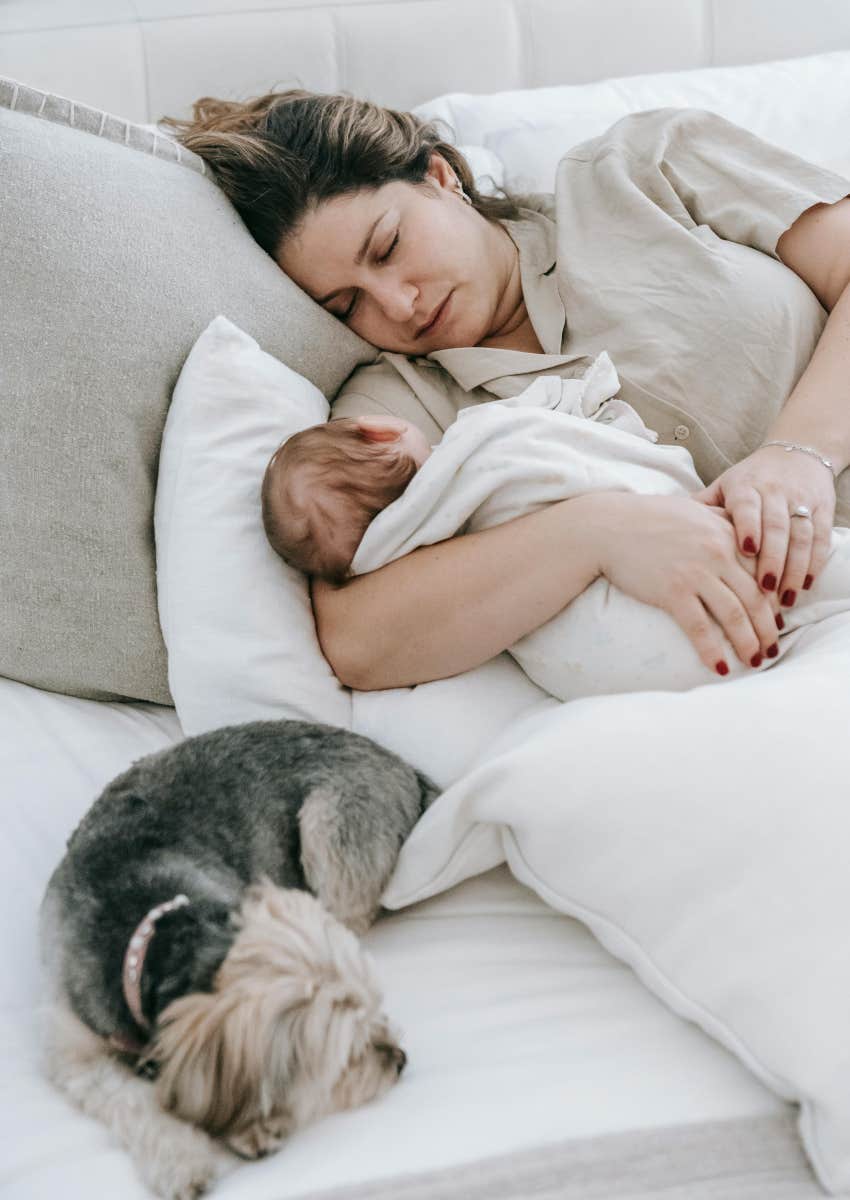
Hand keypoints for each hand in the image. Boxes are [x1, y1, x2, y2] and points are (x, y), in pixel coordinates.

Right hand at [593, 492, 781, 673]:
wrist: (608, 526)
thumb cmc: (648, 517)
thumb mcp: (694, 510)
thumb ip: (721, 521)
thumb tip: (741, 538)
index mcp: (727, 533)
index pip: (763, 572)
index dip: (774, 601)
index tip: (777, 620)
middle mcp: (718, 553)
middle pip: (756, 598)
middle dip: (768, 629)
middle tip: (772, 649)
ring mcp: (695, 573)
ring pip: (734, 615)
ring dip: (748, 643)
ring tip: (754, 661)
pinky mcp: (672, 591)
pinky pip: (699, 628)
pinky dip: (712, 650)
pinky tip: (720, 668)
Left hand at [691, 445, 835, 606]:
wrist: (796, 454)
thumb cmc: (750, 479)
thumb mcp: (723, 486)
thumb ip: (701, 507)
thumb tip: (662, 523)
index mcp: (746, 487)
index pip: (748, 506)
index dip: (749, 527)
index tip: (746, 551)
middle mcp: (776, 492)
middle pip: (778, 527)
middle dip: (773, 559)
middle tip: (764, 590)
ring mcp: (802, 501)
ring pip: (801, 536)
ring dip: (795, 569)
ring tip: (785, 599)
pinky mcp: (823, 510)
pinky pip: (821, 539)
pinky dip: (815, 563)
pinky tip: (805, 585)